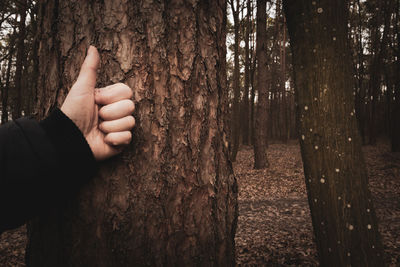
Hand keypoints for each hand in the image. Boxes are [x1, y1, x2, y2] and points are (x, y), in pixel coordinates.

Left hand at [61, 46, 134, 160]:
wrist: (69, 138)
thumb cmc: (73, 112)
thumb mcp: (82, 88)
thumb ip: (90, 68)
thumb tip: (92, 47)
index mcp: (110, 99)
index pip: (127, 92)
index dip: (111, 97)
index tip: (96, 100)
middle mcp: (117, 112)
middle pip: (130, 106)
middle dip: (110, 113)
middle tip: (97, 117)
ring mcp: (120, 127)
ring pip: (130, 122)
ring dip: (110, 127)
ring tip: (98, 129)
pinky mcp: (121, 142)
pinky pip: (128, 137)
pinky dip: (114, 139)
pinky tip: (103, 140)